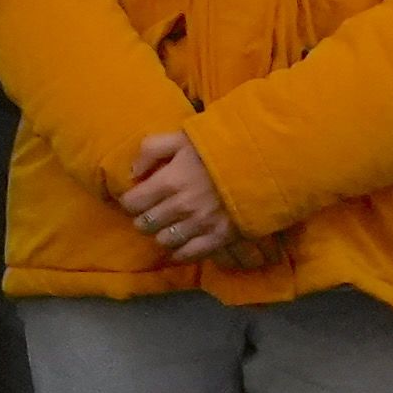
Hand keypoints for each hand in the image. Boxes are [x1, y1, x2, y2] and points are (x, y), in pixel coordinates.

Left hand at [115, 130, 241, 261]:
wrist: (261, 162)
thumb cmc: (218, 148)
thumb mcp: (181, 138)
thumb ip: (151, 150)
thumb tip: (133, 173)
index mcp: (168, 181)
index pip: (132, 203)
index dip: (131, 201)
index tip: (137, 198)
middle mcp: (180, 207)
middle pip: (144, 225)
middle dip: (144, 218)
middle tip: (152, 212)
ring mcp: (200, 225)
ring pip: (163, 241)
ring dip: (161, 234)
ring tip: (168, 226)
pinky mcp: (218, 237)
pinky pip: (189, 254)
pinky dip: (181, 251)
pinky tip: (182, 242)